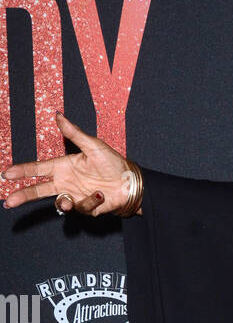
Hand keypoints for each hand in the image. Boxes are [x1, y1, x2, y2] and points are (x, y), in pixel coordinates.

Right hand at [1, 111, 139, 216]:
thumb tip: (58, 115)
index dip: (22, 171)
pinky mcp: (87, 208)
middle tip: (9, 201)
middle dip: (23, 195)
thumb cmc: (112, 162)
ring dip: (65, 202)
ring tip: (74, 199)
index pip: (37, 169)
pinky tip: (101, 194)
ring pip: (59, 204)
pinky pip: (83, 207)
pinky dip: (91, 201)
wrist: (130, 181)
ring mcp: (75, 196)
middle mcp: (66, 182)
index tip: (6, 174)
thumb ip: (74, 133)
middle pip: (39, 190)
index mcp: (63, 166)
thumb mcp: (93, 145)